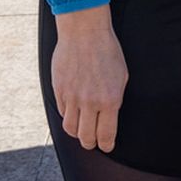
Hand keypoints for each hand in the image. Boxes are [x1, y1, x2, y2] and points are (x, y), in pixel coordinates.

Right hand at [51, 4, 128, 150]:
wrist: (85, 32)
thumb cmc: (108, 51)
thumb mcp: (121, 76)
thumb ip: (114, 99)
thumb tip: (109, 116)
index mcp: (110, 99)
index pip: (106, 134)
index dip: (106, 145)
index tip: (107, 147)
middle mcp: (89, 102)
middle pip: (85, 137)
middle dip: (90, 143)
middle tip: (93, 143)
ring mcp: (71, 97)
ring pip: (70, 128)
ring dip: (77, 133)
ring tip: (82, 132)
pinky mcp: (58, 91)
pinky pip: (62, 112)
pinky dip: (68, 116)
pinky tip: (74, 113)